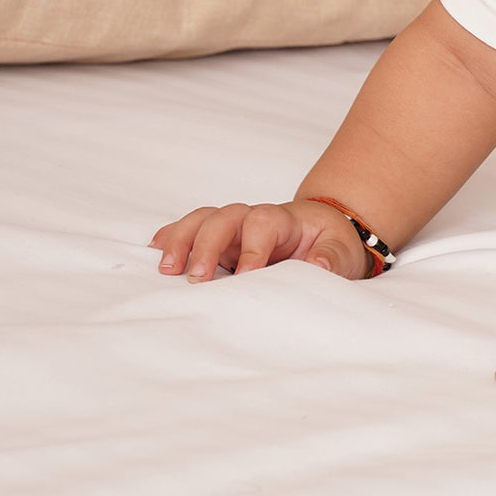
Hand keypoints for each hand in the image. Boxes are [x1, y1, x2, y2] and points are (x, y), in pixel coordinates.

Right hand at [148, 200, 368, 282]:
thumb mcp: (342, 251)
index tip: (246, 275)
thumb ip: (332, 258)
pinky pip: (189, 230)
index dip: (252, 247)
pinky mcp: (217, 242)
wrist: (321, 235)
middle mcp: (252, 218)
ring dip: (181, 240)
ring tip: (166, 269)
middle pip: (225, 217)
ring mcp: (232, 229)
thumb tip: (317, 265)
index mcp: (285, 219)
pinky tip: (153, 253)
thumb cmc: (329, 244)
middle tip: (197, 278)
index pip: (263, 223)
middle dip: (207, 244)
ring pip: (202, 220)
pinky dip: (170, 238)